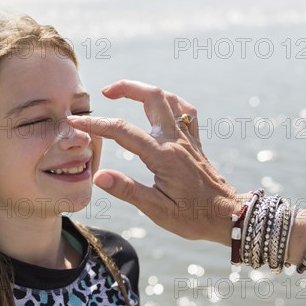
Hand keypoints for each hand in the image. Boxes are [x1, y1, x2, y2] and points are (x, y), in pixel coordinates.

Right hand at [68, 80, 247, 244]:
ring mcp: (188, 139)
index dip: (97, 124)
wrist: (229, 217)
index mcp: (163, 156)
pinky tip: (160, 107)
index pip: (123, 132)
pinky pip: (184, 111)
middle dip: (126, 88)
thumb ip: (128, 190)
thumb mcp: (157, 210)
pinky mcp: (195, 142)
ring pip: (168, 99)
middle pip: (152, 97)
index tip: (76, 121)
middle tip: (105, 93)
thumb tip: (99, 176)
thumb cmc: (193, 217)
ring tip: (125, 94)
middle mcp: (176, 141)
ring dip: (145, 91)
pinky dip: (169, 102)